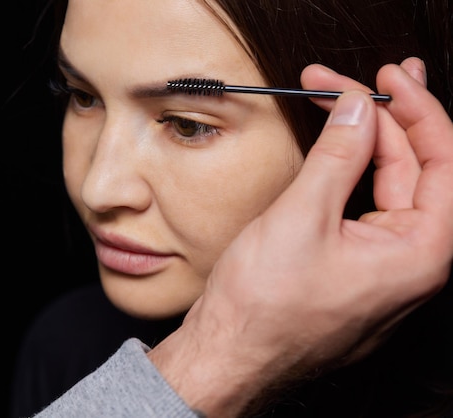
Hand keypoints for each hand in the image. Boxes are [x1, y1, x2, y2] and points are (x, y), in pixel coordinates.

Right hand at [148, 58, 452, 416]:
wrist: (228, 355)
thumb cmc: (263, 309)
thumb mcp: (301, 218)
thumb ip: (338, 156)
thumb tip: (359, 109)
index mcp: (420, 252)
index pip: (442, 159)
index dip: (415, 109)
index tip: (383, 76)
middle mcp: (412, 259)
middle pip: (414, 168)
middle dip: (377, 118)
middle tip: (340, 83)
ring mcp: (383, 263)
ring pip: (386, 184)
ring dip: (362, 140)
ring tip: (339, 100)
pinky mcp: (355, 263)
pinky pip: (364, 206)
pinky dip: (349, 170)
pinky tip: (337, 146)